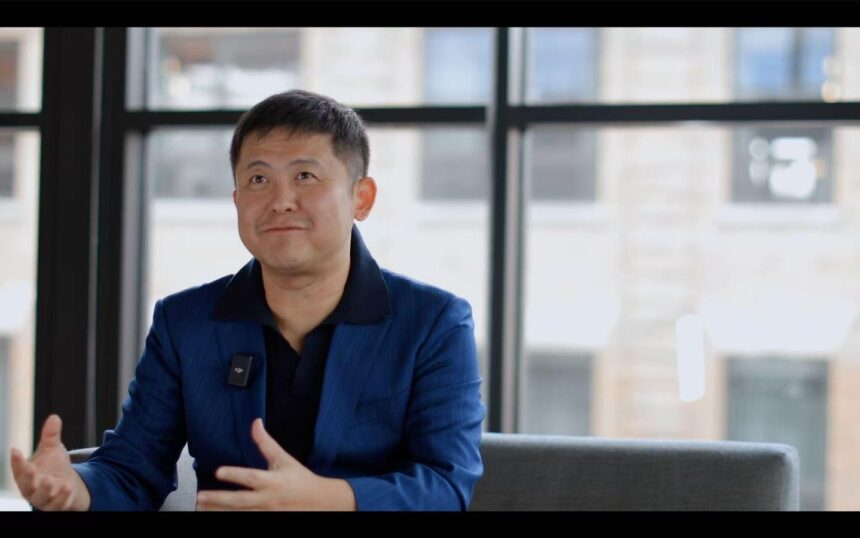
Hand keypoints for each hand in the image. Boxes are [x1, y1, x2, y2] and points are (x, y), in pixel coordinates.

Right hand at [10, 414, 91, 510]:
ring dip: (46, 490)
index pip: (19, 468)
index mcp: (27, 474)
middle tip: (33, 470)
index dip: (16, 460)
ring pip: (41, 498)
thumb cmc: (54, 468)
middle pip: (26, 485)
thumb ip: (51, 437)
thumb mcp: (52, 450)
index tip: (15, 450)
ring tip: (53, 481)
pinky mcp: (56, 506)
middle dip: (28, 478)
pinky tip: (68, 488)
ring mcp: (44, 498)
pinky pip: (57, 505)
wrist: (67, 486)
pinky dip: (62, 498)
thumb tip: (54, 417)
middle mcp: (32, 488)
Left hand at [196, 418, 355, 510]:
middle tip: (200, 496)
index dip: (235, 474)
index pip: (251, 477)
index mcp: (272, 480)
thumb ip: (266, 443)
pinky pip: (246, 521)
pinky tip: (218, 515)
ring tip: (202, 508)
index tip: (218, 471)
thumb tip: (256, 422)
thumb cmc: (299, 479)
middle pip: (240, 500)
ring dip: (220, 511)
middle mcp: (268, 498)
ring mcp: (267, 513)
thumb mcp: (283, 459)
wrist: (320, 502)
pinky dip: (232, 518)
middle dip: (219, 499)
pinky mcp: (267, 521)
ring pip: (239, 514)